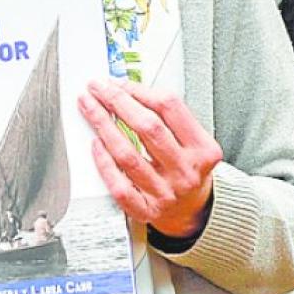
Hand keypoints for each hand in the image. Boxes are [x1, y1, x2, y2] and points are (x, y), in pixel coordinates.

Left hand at [78, 79, 221, 239]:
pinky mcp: (146, 210)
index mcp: (203, 150)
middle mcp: (186, 171)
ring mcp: (166, 193)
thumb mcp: (194, 141)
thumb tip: (128, 90)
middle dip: (118, 102)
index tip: (120, 83)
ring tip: (90, 108)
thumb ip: (168, 117)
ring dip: (103, 126)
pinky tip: (96, 144)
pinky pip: (119, 186)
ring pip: (128, 155)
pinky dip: (104, 163)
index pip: (169, 108)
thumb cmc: (188, 169)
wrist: (194, 210)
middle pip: (148, 128)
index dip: (140, 90)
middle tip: (98, 89)